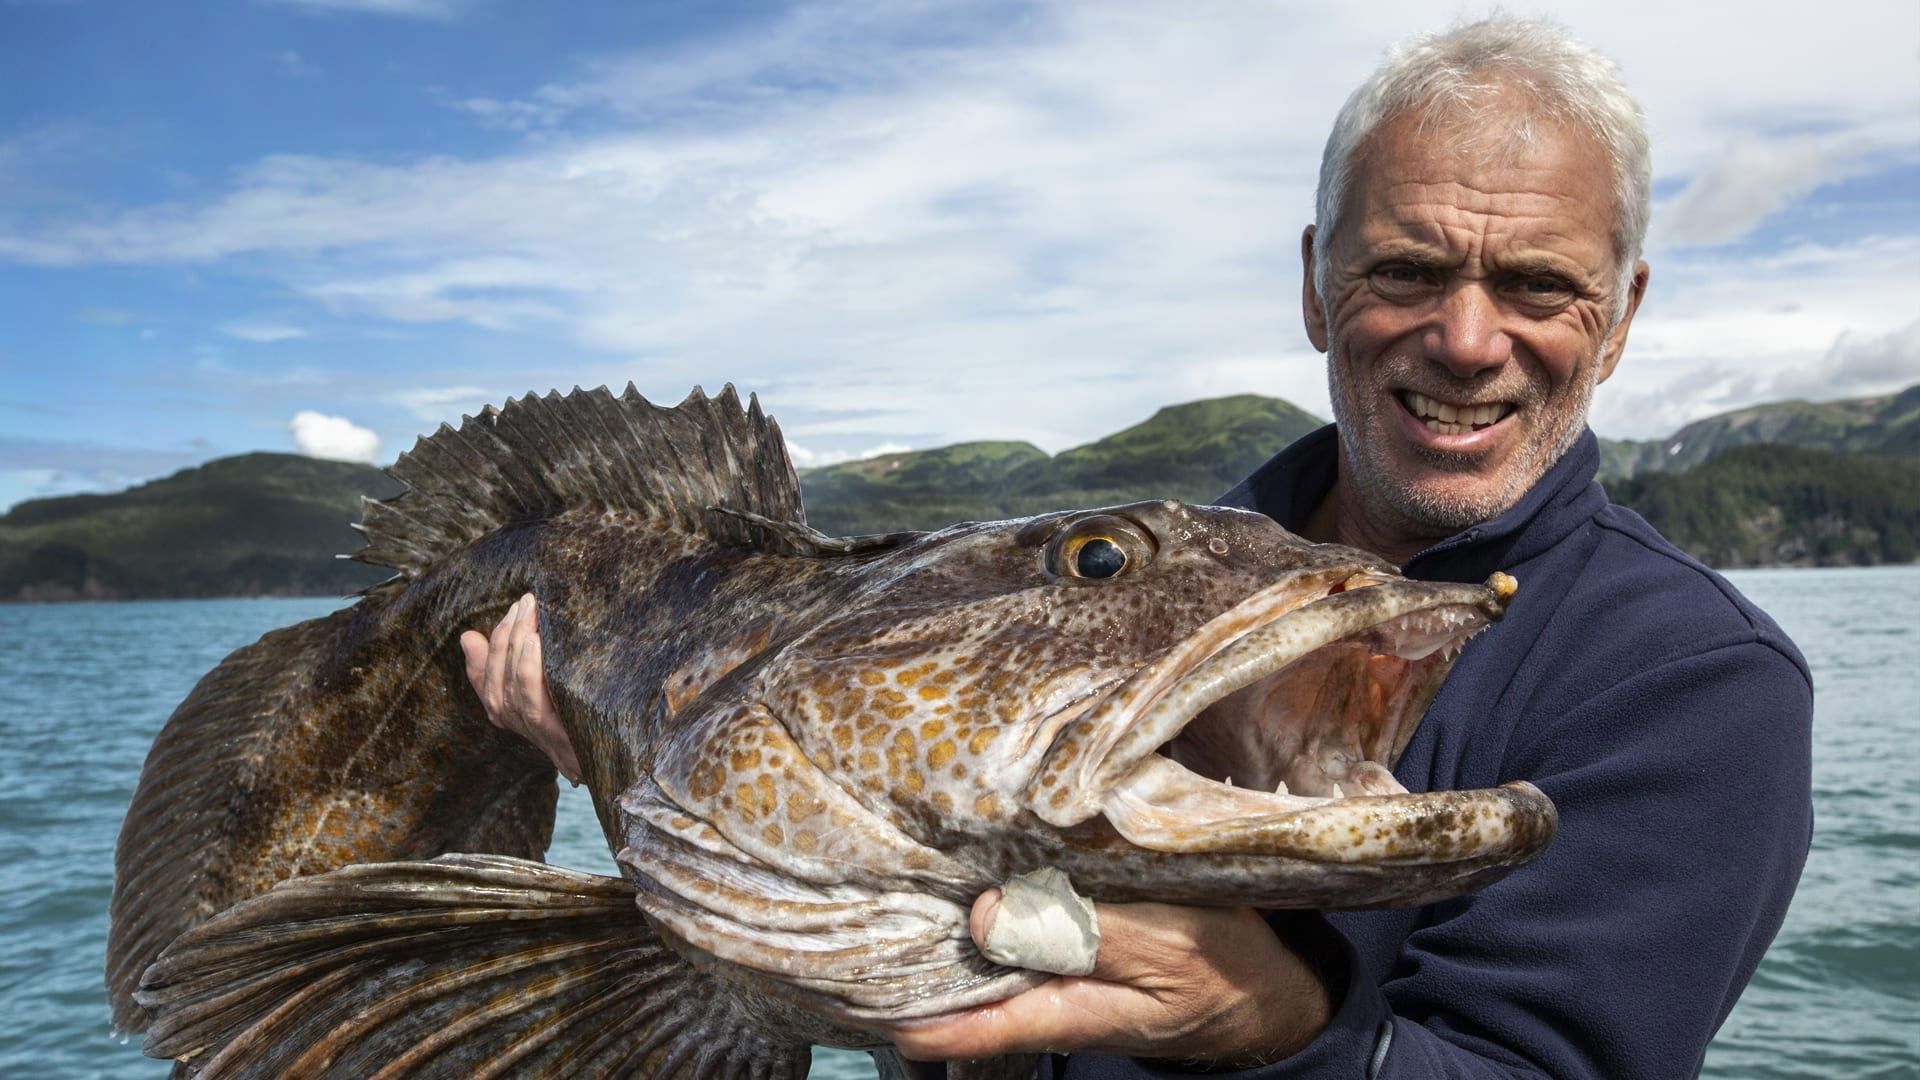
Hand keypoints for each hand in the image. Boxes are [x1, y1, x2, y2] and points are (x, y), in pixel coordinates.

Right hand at [460, 593, 582, 783]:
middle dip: (506, 636)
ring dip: (517, 644)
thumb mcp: (547, 683)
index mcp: (508, 712)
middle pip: (495, 679)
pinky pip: (532, 701)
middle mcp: (516, 724)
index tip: (512, 609)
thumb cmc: (585, 715)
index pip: (483, 677)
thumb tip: (468, 636)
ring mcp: (536, 733)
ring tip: (528, 613)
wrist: (622, 757)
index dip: (494, 642)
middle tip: (524, 602)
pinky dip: (529, 669)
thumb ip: (509, 663)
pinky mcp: (557, 737)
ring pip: (510, 686)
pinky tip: (536, 642)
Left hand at [887, 891, 1330, 1065]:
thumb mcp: (1163, 946)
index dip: (915, 1013)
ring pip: (987, 956)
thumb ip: (1080, 932)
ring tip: (890, 880)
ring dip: (949, 923)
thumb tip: (987, 915)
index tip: (861, 997)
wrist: (1271, 990)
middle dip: (918, 958)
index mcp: (1066, 1007)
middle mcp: (1051, 996)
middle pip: (966, 987)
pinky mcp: (1078, 947)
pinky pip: (1021, 930)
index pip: (970, 1025)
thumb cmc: (1223, 969)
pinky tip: (964, 867)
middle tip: (857, 914)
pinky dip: (993, 904)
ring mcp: (1062, 975)